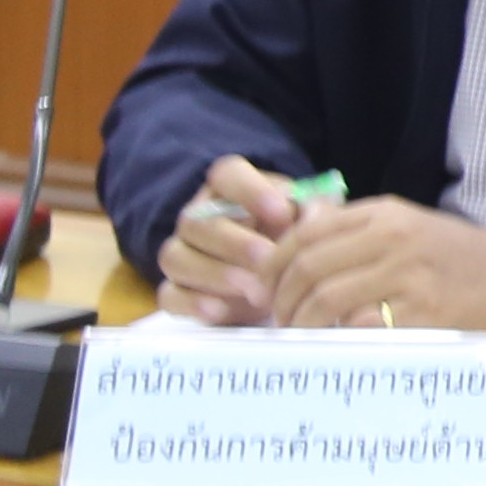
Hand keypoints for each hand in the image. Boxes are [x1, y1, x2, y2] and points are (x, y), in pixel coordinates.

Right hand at [158, 157, 306, 327]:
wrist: (275, 273)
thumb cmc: (291, 235)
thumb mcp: (308, 217)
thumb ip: (312, 212)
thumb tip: (315, 219)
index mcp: (229, 188)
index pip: (226, 175)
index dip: (251, 191)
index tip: (282, 212)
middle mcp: (196, 217)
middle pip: (197, 222)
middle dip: (235, 243)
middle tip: (268, 259)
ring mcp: (181, 253)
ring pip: (177, 258)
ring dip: (216, 274)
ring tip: (255, 290)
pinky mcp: (177, 290)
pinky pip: (170, 295)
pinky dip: (192, 304)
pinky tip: (222, 310)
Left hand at [262, 198, 485, 331]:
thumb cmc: (453, 257)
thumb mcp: (406, 225)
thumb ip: (353, 229)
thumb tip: (295, 236)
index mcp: (385, 215)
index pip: (306, 234)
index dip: (273, 263)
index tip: (263, 287)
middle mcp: (394, 241)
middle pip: (309, 268)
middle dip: (281, 299)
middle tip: (278, 318)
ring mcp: (408, 279)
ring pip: (326, 300)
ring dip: (302, 323)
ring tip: (300, 335)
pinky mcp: (420, 315)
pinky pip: (358, 328)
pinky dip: (336, 338)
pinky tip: (333, 343)